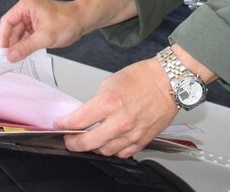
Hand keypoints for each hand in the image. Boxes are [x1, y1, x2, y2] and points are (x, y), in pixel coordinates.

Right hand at [0, 0, 85, 61]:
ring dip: (20, 44)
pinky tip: (27, 52)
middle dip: (12, 43)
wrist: (84, 19)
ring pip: (19, 33)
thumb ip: (26, 47)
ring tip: (20, 57)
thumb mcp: (45, 37)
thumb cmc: (68, 22)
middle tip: (12, 58)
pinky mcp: (38, 23)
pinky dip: (27, 43)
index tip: (3, 51)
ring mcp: (33, 16)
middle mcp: (27, 9)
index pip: (7, 21)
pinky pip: (27, 34)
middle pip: (12, 28)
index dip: (4, 37)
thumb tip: (11, 56)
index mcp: (26, 6)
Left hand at [57, 58, 178, 157]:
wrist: (169, 81)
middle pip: (87, 143)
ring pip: (104, 151)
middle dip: (73, 142)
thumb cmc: (143, 77)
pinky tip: (110, 142)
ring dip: (94, 147)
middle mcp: (119, 122)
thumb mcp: (110, 82)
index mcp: (108, 103)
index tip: (60, 124)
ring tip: (91, 140)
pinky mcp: (142, 140)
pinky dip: (113, 149)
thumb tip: (86, 114)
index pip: (77, 122)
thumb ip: (96, 101)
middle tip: (70, 139)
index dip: (64, 124)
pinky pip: (122, 153)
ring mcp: (131, 133)